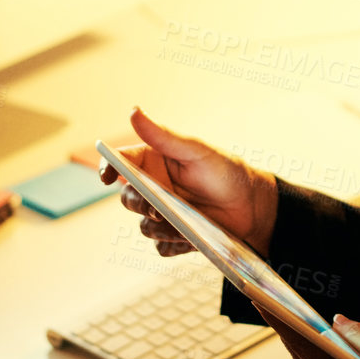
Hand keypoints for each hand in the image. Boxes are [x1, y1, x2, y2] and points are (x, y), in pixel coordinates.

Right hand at [98, 106, 278, 256]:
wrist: (253, 206)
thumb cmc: (226, 171)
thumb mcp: (196, 151)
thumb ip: (163, 136)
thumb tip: (133, 111)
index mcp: (154, 163)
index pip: (120, 164)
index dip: (107, 169)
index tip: (106, 176)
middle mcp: (155, 189)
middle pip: (127, 199)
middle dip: (138, 204)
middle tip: (156, 208)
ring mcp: (163, 215)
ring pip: (143, 227)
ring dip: (160, 228)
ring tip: (184, 225)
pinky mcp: (175, 237)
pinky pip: (161, 247)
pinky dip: (173, 244)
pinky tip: (191, 238)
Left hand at [252, 302, 359, 358]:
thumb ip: (357, 333)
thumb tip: (335, 321)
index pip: (300, 343)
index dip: (278, 319)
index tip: (260, 301)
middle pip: (298, 353)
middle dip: (286, 326)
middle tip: (271, 301)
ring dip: (299, 340)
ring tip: (289, 314)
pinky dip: (312, 355)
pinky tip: (311, 338)